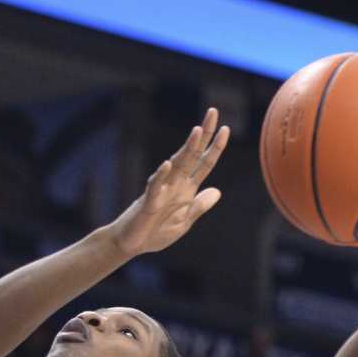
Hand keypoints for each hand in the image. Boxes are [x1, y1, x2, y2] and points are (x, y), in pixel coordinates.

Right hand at [110, 108, 226, 256]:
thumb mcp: (185, 221)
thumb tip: (218, 191)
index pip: (204, 164)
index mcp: (186, 190)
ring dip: (187, 148)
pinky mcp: (148, 203)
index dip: (216, 148)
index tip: (226, 128)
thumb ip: (199, 206)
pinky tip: (167, 165)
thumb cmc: (155, 232)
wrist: (131, 244)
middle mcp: (175, 185)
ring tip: (197, 131)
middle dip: (204, 135)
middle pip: (192, 156)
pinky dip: (160, 176)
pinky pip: (154, 187)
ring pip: (176, 165)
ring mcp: (161, 191)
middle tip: (213, 112)